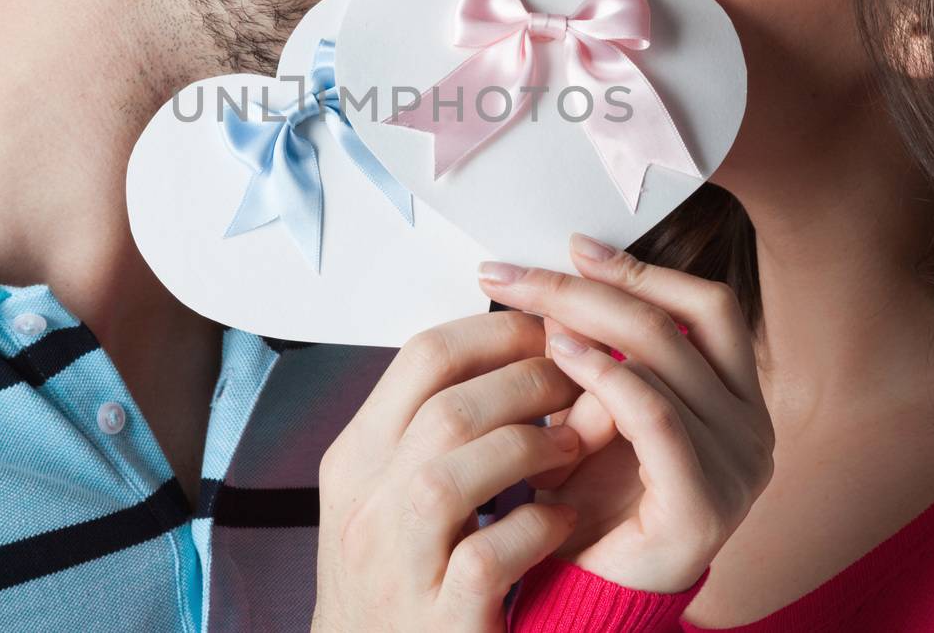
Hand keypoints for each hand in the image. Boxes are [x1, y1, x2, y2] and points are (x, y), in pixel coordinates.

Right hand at [312, 310, 587, 631]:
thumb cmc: (393, 580)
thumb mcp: (390, 490)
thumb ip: (436, 429)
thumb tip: (514, 354)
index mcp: (355, 459)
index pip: (422, 358)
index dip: (497, 332)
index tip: (545, 331)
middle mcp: (365, 508)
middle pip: (447, 408)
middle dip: (530, 382)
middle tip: (578, 383)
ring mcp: (398, 567)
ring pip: (454, 475)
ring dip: (532, 447)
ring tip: (573, 446)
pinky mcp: (440, 621)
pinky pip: (487, 556)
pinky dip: (535, 529)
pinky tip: (561, 520)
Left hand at [477, 235, 774, 593]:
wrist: (585, 596)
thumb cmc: (588, 505)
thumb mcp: (596, 412)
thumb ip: (598, 353)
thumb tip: (551, 277)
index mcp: (737, 400)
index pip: (706, 307)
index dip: (642, 270)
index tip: (573, 246)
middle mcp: (752, 429)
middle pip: (681, 322)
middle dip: (595, 287)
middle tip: (521, 273)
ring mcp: (738, 467)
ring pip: (666, 361)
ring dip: (587, 323)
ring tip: (529, 308)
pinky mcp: (704, 503)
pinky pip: (654, 417)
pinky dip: (604, 374)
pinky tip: (559, 354)